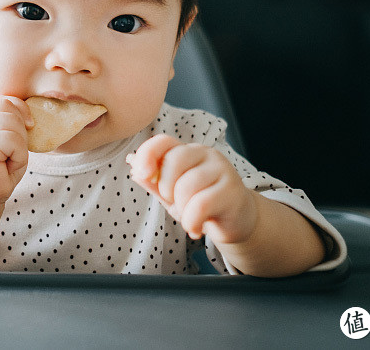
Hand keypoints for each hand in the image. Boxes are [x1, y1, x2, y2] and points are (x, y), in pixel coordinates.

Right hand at [0, 96, 32, 204]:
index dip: (21, 109)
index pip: (4, 100)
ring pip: (13, 123)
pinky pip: (13, 140)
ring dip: (20, 144)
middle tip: (13, 152)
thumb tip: (29, 116)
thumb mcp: (7, 144)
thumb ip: (13, 126)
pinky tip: (7, 165)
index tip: (29, 127)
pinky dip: (18, 155)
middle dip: (21, 129)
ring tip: (9, 159)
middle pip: (9, 107)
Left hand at [128, 134, 257, 244]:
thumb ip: (153, 182)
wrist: (237, 221)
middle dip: (166, 189)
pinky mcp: (233, 190)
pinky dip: (192, 221)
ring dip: (182, 210)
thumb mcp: (172, 194)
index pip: (163, 141)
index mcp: (187, 151)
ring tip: (190, 217)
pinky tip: (196, 228)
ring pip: (186, 186)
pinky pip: (201, 205)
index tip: (141, 174)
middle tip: (175, 203)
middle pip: (174, 161)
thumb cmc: (201, 205)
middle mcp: (206, 154)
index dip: (147, 154)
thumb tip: (133, 166)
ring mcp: (222, 169)